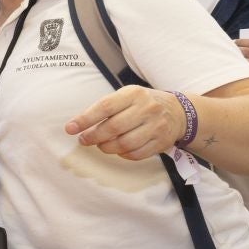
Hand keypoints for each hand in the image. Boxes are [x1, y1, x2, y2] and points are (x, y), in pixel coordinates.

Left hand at [64, 85, 183, 160]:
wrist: (178, 112)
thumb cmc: (143, 103)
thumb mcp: (127, 96)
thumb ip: (106, 107)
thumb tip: (80, 124)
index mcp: (134, 94)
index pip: (105, 106)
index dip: (85, 119)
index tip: (70, 128)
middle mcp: (147, 109)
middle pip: (113, 128)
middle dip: (94, 136)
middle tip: (84, 140)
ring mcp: (156, 126)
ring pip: (124, 144)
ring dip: (107, 147)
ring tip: (101, 145)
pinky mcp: (161, 142)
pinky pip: (136, 154)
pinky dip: (123, 154)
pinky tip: (119, 149)